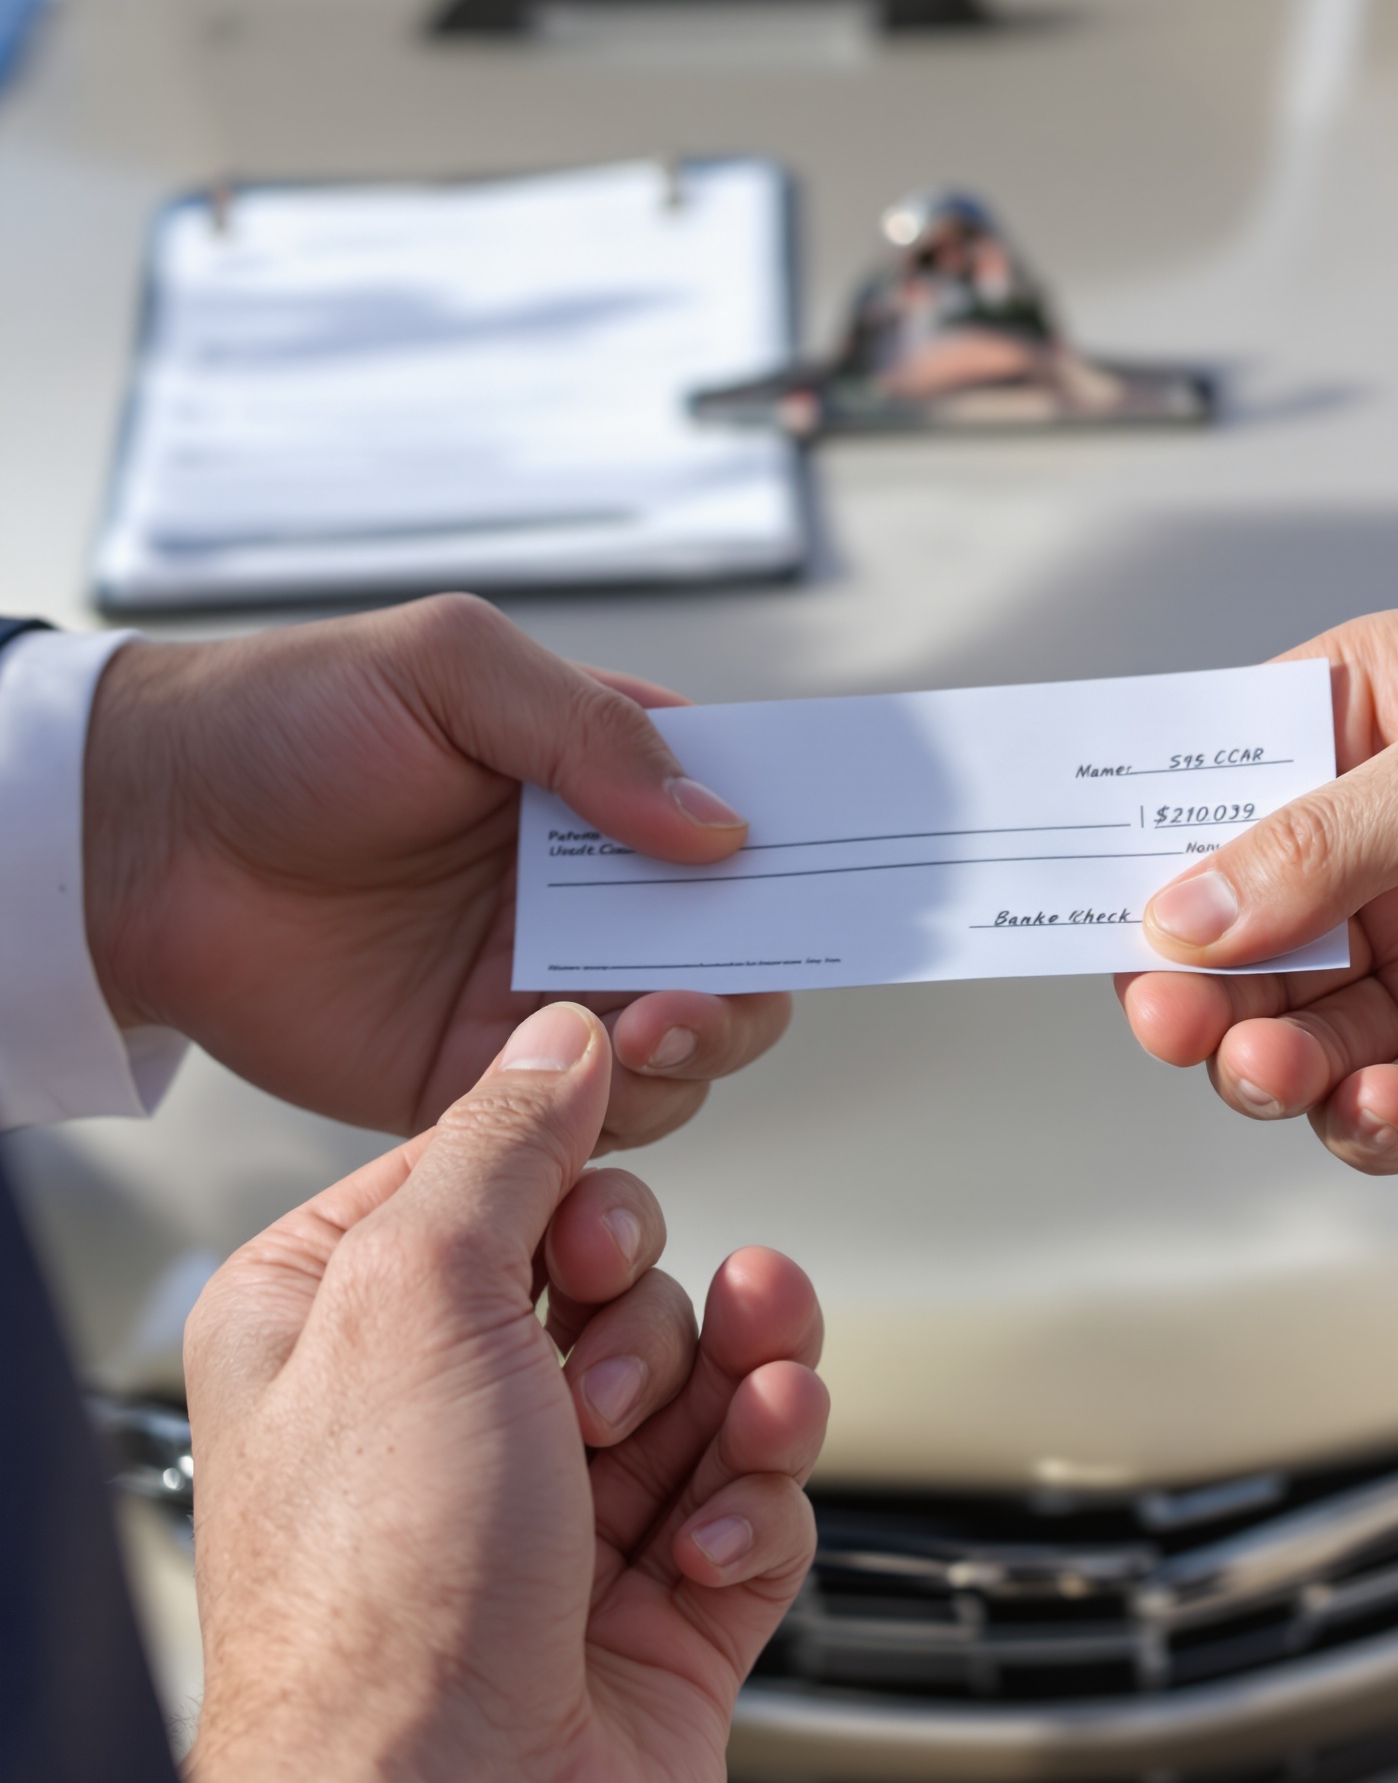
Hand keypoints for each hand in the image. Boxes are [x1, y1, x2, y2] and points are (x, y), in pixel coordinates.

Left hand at [83, 594, 791, 1143]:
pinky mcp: (484, 1073)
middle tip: (720, 978)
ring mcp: (543, 986)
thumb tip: (722, 828)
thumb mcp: (449, 669)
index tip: (866, 870)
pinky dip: (625, 1106)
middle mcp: (590, 891)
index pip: (742, 811)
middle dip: (761, 971)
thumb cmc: (285, 722)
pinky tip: (596, 1071)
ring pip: (689, 1041)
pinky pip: (595, 1113)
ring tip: (649, 1022)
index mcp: (596, 781)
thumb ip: (590, 736)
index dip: (808, 841)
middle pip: (741, 947)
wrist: (144, 843)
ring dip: (700, 1040)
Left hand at [180, 1000, 825, 1782]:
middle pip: (618, 1278)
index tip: (608, 1187)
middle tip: (602, 1373)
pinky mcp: (658, 1606)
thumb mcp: (415, 1291)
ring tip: (736, 1414)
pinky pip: (756, 1498)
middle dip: (645, 1313)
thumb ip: (501, 1142)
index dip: (572, 1179)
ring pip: (705, 1378)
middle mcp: (448, 1418)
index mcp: (345, 1332)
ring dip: (737, 1386)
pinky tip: (714, 1544)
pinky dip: (758, 1505)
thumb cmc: (385, 1587)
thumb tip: (557, 1034)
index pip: (494, 1186)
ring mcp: (560, 1517)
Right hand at [1118, 604, 1397, 1172]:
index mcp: (1365, 733)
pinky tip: (1363, 1103)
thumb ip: (1327, 839)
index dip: (1139, 852)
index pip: (1210, 794)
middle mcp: (1384, 853)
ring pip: (1296, 1035)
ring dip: (1264, 1060)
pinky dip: (1360, 1120)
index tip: (1073, 903)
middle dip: (1188, 983)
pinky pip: (1391, 1110)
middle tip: (1168, 1011)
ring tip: (1273, 1063)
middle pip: (1233, 939)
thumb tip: (1182, 911)